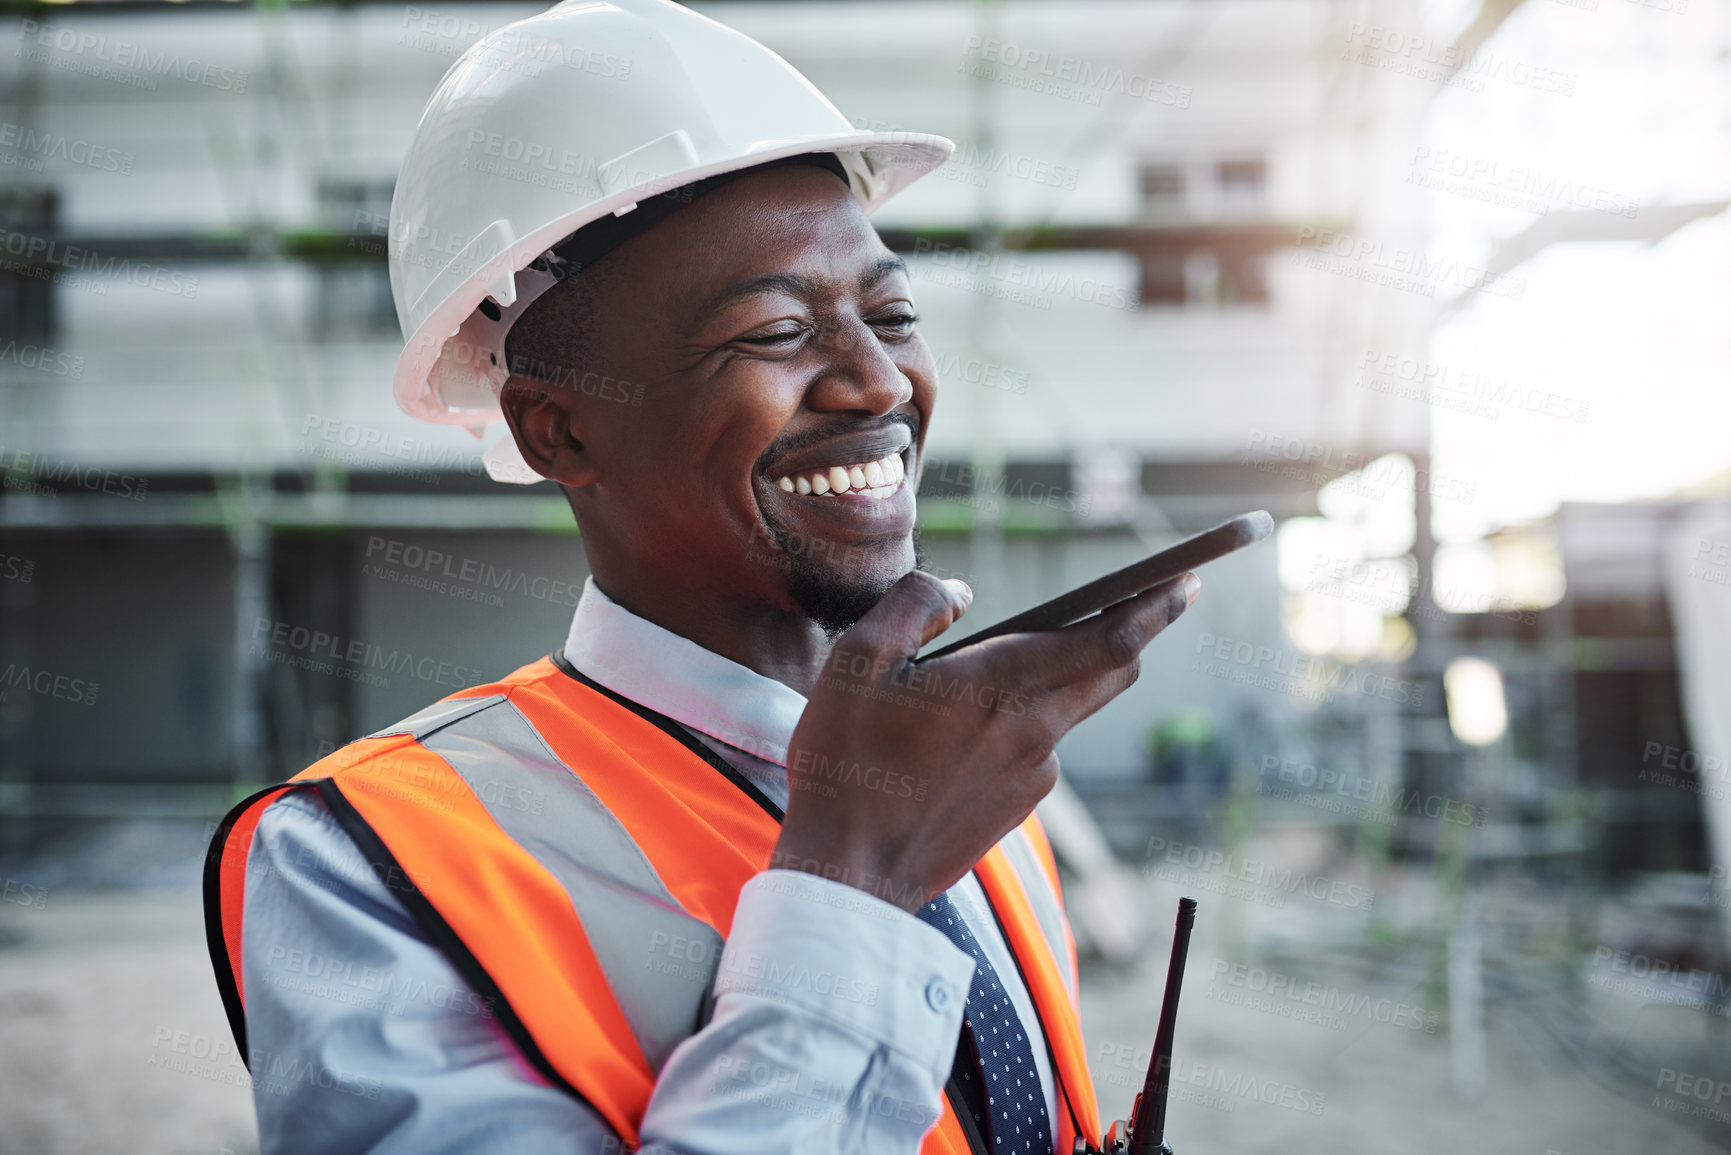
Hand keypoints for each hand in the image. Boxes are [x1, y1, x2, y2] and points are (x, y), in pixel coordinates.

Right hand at [771, 568, 1199, 910]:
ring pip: (1071, 708)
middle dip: (1133, 631)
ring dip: (1063, 676)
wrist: (849, 875)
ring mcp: (1033, 776)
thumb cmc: (846, 764)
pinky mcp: (1019, 807)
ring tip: (1001, 664)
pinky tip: (967, 729)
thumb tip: (961, 593)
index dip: (1155, 606)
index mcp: (1001, 687)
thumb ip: (916, 606)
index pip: (1110, 640)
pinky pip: (1039, 746)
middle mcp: (1033, 732)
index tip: (1185, 581)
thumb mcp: (857, 660)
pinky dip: (1025, 720)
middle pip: (1110, 671)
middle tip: (1142, 599)